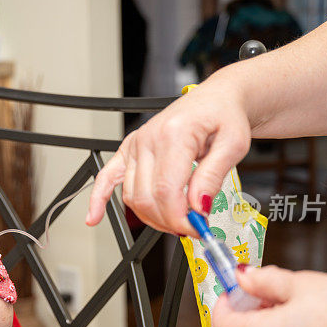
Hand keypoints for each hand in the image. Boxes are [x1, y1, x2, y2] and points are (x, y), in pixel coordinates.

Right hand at [86, 79, 250, 236]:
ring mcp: (135, 145)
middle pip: (147, 197)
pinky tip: (93, 217)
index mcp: (174, 134)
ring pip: (132, 196)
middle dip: (169, 221)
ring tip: (175, 221)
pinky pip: (107, 177)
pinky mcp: (129, 150)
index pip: (167, 190)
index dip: (180, 217)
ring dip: (151, 218)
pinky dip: (99, 199)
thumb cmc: (224, 116)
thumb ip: (213, 177)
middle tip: (192, 228)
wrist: (216, 98)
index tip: (197, 228)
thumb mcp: (233, 145)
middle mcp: (148, 139)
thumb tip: (198, 207)